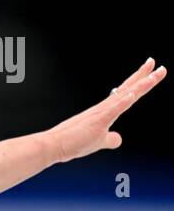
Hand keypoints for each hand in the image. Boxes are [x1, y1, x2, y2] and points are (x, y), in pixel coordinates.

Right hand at [45, 58, 163, 163]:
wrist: (52, 145)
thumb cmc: (72, 143)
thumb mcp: (97, 142)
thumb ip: (110, 139)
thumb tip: (118, 139)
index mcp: (105, 112)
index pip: (126, 93)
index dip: (139, 82)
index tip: (151, 71)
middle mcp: (104, 108)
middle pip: (128, 89)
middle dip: (144, 77)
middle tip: (156, 64)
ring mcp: (100, 114)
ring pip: (124, 96)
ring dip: (140, 85)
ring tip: (153, 74)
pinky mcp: (96, 122)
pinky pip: (112, 110)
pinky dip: (122, 102)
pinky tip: (131, 95)